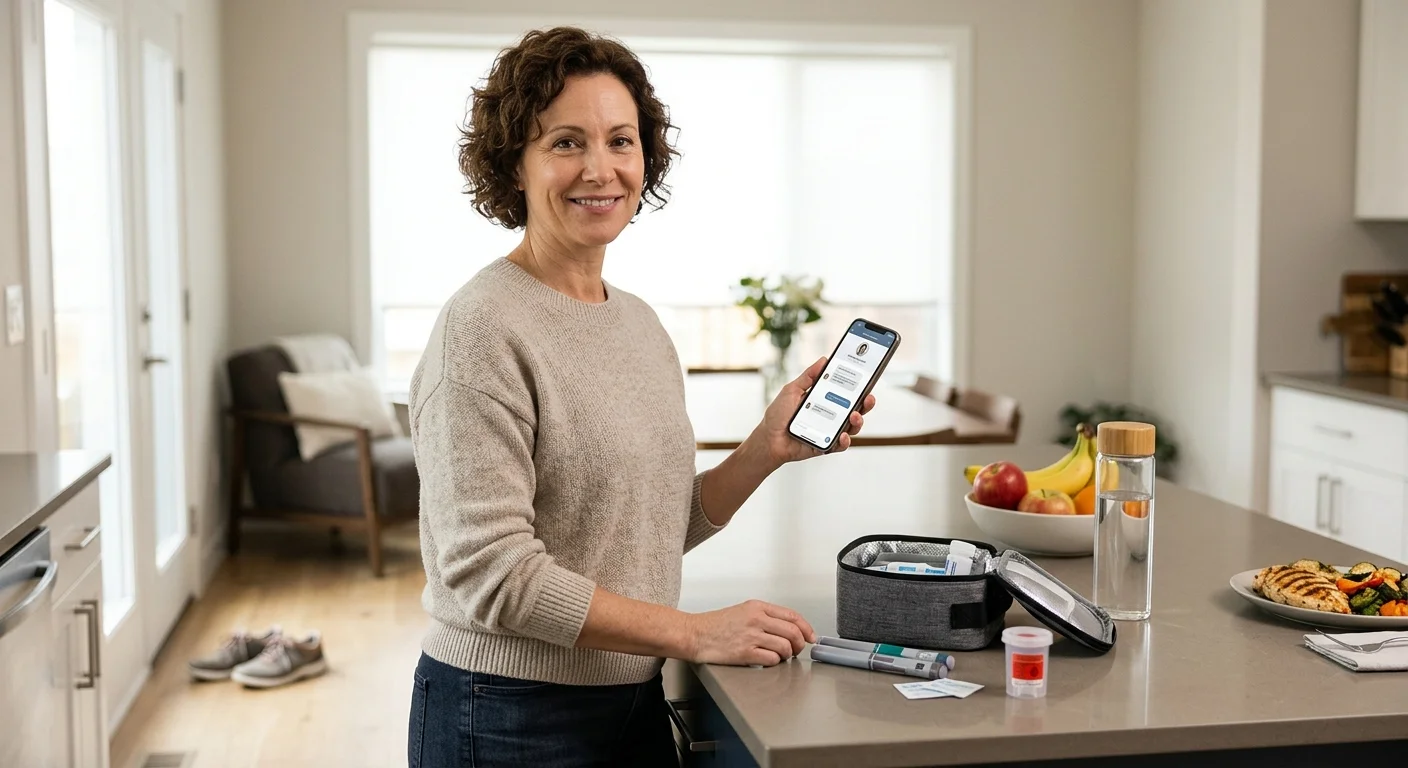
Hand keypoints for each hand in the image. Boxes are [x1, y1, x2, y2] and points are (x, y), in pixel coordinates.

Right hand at [685, 600, 817, 665]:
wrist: (694, 634)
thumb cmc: (715, 625)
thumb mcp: (742, 611)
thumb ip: (765, 617)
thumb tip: (788, 628)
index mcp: (757, 607)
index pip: (792, 616)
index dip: (806, 628)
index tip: (811, 636)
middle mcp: (756, 619)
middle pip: (793, 632)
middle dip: (800, 644)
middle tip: (797, 650)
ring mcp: (751, 636)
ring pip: (785, 646)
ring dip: (787, 655)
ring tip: (780, 656)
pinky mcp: (745, 652)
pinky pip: (771, 659)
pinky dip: (774, 662)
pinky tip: (767, 660)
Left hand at [752, 356, 876, 464]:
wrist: (768, 439)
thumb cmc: (779, 415)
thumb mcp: (792, 390)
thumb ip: (808, 376)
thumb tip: (824, 360)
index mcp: (825, 400)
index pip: (846, 392)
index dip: (859, 387)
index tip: (867, 379)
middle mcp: (831, 415)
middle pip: (855, 409)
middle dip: (866, 404)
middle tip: (868, 398)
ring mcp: (830, 431)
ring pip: (852, 427)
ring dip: (858, 421)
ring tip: (854, 416)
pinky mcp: (826, 446)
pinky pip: (840, 445)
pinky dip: (844, 441)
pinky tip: (842, 436)